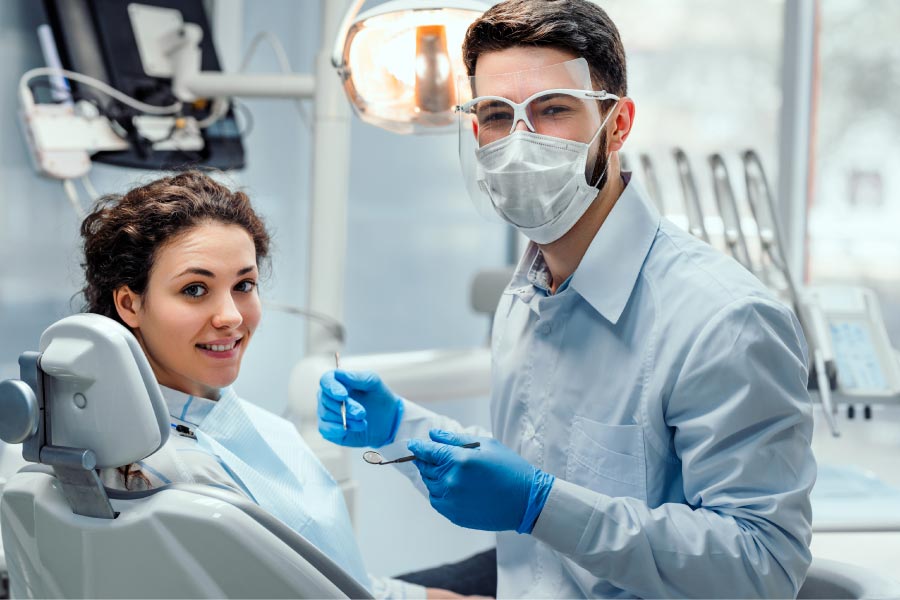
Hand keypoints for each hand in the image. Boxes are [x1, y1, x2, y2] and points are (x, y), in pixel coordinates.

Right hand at [317, 370, 402, 447]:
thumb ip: (357, 377)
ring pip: (327, 415)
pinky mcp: (328, 429)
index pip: (326, 381)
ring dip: (345, 419)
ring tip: (362, 421)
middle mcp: (328, 396)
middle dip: (345, 408)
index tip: (344, 396)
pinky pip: (325, 429)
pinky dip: (337, 429)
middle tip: (362, 413)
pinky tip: (348, 429)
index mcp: (337, 381)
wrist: (386, 420)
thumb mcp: (373, 383)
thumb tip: (338, 374)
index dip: (332, 388)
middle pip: (327, 400)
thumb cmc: (378, 396)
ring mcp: (326, 413)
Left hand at [407, 429, 554, 532]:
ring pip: (430, 485)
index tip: (412, 444)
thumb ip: (455, 439)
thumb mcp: (486, 445)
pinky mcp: (454, 515)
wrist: (526, 501)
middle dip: (427, 460)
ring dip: (434, 476)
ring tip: (450, 472)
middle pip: (426, 468)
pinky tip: (454, 486)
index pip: (428, 451)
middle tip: (434, 456)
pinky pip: (437, 500)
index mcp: (459, 460)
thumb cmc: (509, 468)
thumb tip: (433, 434)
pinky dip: (439, 492)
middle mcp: (451, 481)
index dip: (418, 447)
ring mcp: (452, 500)